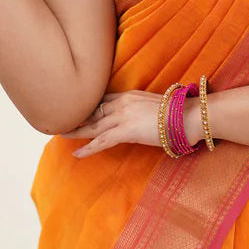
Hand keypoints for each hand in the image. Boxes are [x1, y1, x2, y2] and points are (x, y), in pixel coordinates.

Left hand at [62, 90, 201, 157]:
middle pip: (92, 111)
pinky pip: (101, 141)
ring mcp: (123, 116)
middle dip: (75, 117)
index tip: (75, 110)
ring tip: (60, 135)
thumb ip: (144, 110)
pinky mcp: (126, 131)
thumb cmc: (180, 113)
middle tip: (59, 120)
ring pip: (92, 126)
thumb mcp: (157, 106)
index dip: (87, 106)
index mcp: (129, 95)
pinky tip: (76, 153)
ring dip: (75, 131)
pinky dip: (87, 148)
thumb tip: (143, 119)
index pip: (102, 99)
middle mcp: (122, 103)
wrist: (189, 116)